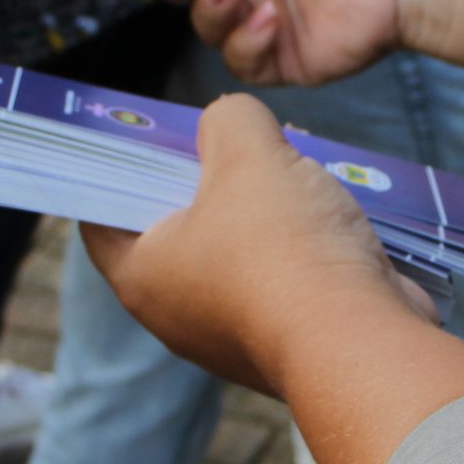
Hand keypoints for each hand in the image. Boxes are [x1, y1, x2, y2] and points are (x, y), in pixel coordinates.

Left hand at [83, 97, 436, 392]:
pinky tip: (323, 214)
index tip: (148, 137)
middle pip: (176, 230)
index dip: (119, 171)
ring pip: (233, 255)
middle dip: (205, 181)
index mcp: (141, 276)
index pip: (102, 216)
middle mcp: (176, 316)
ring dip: (259, 213)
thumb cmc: (283, 249)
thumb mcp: (248, 152)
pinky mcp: (284, 343)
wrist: (361, 340)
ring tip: (288, 169)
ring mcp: (231, 336)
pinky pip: (279, 283)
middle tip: (229, 140)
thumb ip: (229, 120)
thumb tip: (232, 121)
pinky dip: (296, 249)